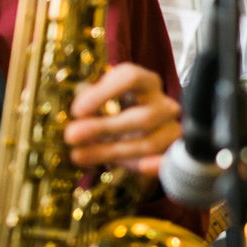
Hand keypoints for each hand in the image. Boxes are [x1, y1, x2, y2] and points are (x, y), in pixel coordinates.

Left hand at [63, 63, 181, 177]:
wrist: (137, 137)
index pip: (130, 78)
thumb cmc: (115, 114)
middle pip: (142, 116)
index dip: (103, 93)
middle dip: (104, 127)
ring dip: (112, 151)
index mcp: (146, 82)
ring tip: (79, 156)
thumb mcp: (101, 102)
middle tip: (71, 136)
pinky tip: (140, 168)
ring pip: (150, 143)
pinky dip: (157, 165)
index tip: (76, 111)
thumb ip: (90, 103)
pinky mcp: (175, 152)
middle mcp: (164, 103)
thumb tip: (80, 114)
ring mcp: (173, 128)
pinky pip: (169, 161)